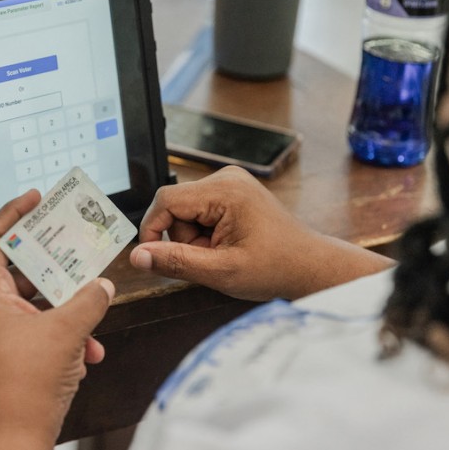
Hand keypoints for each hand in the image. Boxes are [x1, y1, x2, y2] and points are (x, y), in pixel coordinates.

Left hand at [0, 189, 113, 439]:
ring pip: (35, 303)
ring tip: (91, 308)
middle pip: (19, 270)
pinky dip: (63, 334)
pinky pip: (38, 329)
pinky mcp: (9, 354)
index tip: (34, 198)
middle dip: (54, 265)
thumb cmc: (24, 384)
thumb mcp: (67, 331)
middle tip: (74, 246)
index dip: (13, 213)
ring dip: (67, 308)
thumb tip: (101, 286)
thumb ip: (89, 300)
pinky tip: (87, 351)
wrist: (15, 436)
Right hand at [130, 166, 392, 300]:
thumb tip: (138, 257)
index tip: (157, 258)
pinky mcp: (232, 193)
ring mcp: (231, 183)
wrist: (310, 266)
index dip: (153, 230)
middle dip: (183, 238)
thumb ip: (176, 262)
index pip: (165, 200)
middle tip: (210, 260)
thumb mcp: (221, 271)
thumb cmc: (276, 268)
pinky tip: (226, 246)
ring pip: (186, 210)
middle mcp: (226, 178)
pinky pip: (200, 211)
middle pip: (175, 206)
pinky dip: (205, 233)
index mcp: (225, 190)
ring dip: (195, 238)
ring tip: (222, 255)